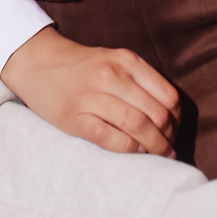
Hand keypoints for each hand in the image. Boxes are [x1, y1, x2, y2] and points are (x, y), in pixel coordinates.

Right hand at [0, 27, 178, 155]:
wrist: (38, 64)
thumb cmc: (83, 67)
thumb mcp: (115, 60)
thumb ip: (141, 80)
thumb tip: (171, 115)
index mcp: (126, 60)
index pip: (167, 95)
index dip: (178, 119)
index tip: (176, 131)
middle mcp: (112, 75)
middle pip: (156, 114)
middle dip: (169, 138)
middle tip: (171, 150)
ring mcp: (92, 97)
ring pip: (137, 126)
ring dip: (155, 148)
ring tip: (160, 156)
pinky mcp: (76, 118)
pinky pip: (112, 139)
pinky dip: (130, 150)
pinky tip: (136, 153)